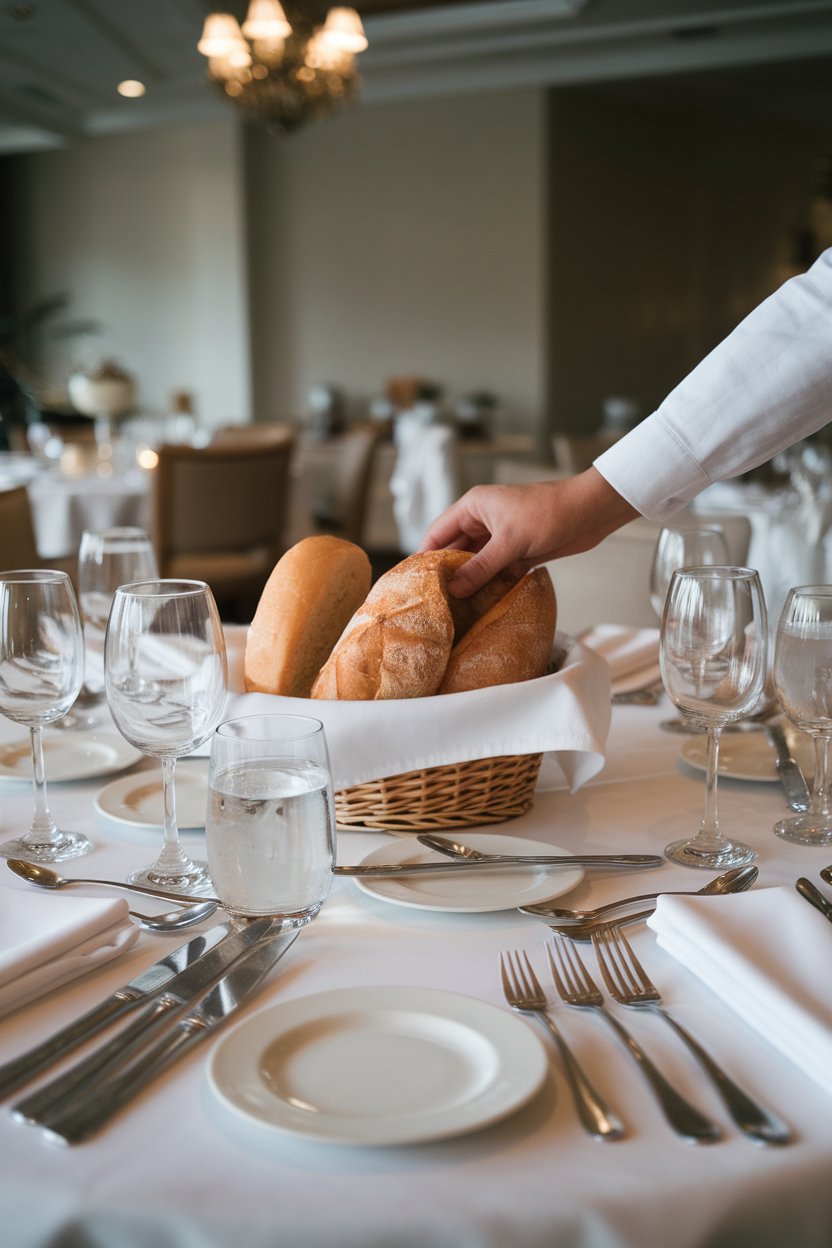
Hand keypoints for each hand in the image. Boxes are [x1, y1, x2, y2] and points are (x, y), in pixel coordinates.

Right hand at [419, 468, 638, 595]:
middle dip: (447, 574)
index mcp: (474, 507)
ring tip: (454, 610)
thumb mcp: (510, 542)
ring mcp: (502, 538)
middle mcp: (484, 521)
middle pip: (456, 551)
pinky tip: (482, 605)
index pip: (438, 533)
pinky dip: (491, 586)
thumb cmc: (549, 513)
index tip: (413, 582)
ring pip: (477, 564)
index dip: (425, 556)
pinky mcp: (520, 552)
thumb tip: (454, 589)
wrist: (591, 512)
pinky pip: (497, 572)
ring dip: (470, 583)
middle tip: (433, 603)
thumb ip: (481, 567)